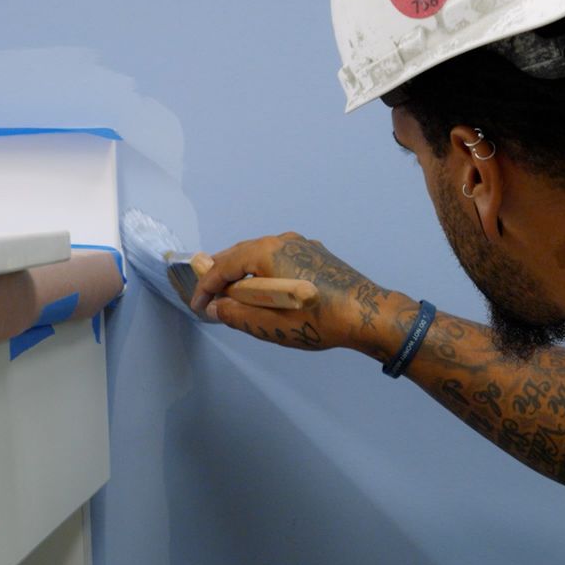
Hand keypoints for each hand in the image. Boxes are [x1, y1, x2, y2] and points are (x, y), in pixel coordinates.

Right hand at [190, 232, 414, 356]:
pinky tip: (266, 288)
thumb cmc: (316, 321)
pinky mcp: (316, 253)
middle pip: (240, 253)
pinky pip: (279, 257)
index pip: (223, 266)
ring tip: (233, 293)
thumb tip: (216, 306)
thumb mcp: (269, 325)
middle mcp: (282, 239)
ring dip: (244, 272)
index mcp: (266, 252)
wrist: (368, 314)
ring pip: (260, 254)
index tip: (197, 306)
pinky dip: (264, 271)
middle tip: (208, 295)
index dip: (205, 287)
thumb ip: (236, 314)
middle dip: (221, 274)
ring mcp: (302, 243)